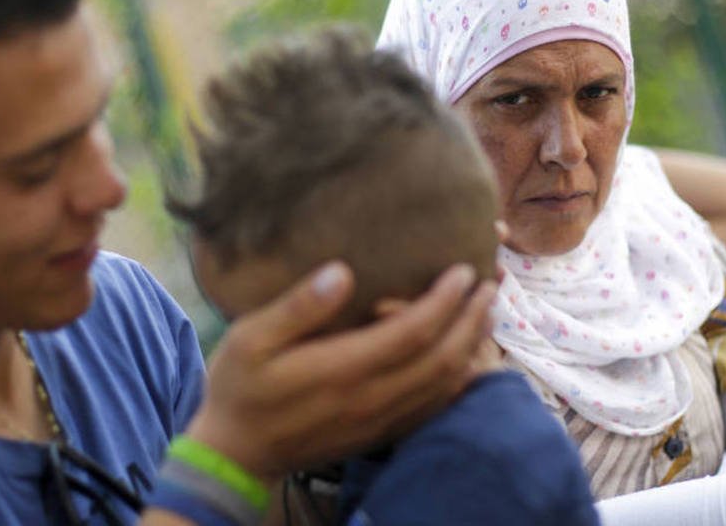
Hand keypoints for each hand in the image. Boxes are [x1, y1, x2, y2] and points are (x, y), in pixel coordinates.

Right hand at [183, 261, 498, 482]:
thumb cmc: (239, 388)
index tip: (462, 270)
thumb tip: (343, 271)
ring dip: (472, 346)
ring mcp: (378, 420)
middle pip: (441, 358)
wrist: (236, 454)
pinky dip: (458, 378)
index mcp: (341, 370)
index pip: (412, 333)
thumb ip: (298, 306)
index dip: (444, 301)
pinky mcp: (379, 432)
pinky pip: (433, 406)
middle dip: (471, 318)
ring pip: (444, 384)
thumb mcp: (249, 339)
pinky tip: (465, 356)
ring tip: (485, 310)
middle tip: (490, 282)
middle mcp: (370, 398)